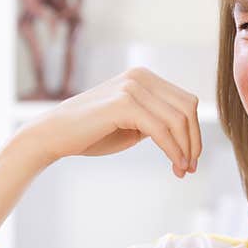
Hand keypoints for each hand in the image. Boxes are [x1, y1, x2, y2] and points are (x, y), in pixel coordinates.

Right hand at [16, 67, 201, 178]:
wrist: (54, 135)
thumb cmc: (91, 134)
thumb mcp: (132, 124)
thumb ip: (156, 122)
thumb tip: (188, 135)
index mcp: (144, 77)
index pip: (185, 102)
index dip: (194, 132)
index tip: (190, 159)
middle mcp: (140, 76)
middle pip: (187, 108)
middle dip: (193, 140)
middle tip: (190, 167)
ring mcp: (132, 87)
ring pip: (178, 119)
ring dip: (185, 148)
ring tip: (182, 170)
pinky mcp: (123, 103)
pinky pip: (161, 130)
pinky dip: (172, 150)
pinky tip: (174, 165)